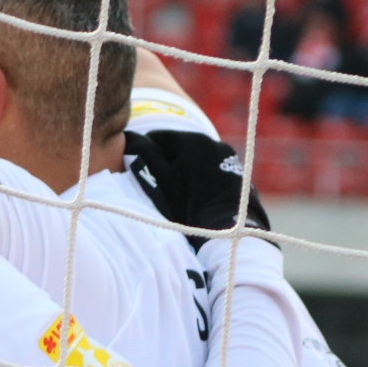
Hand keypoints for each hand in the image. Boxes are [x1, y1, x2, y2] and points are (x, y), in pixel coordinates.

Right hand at [124, 128, 269, 238]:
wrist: (226, 230)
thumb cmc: (187, 206)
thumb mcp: (159, 180)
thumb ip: (144, 155)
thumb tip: (130, 139)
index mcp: (191, 139)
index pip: (158, 137)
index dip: (146, 153)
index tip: (142, 170)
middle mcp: (212, 142)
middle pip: (179, 146)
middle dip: (167, 161)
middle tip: (159, 183)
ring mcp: (227, 156)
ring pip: (196, 157)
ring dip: (185, 168)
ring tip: (179, 190)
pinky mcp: (237, 171)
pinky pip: (212, 167)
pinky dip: (202, 176)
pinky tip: (198, 194)